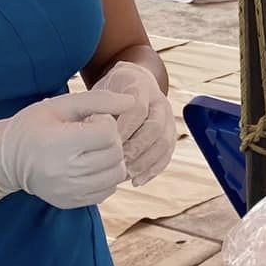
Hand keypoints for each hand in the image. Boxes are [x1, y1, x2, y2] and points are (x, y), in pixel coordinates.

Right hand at [0, 88, 132, 208]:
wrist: (5, 159)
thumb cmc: (33, 126)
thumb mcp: (60, 105)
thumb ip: (98, 100)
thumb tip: (132, 101)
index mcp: (60, 143)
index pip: (107, 133)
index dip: (105, 122)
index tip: (91, 120)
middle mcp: (64, 171)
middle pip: (115, 154)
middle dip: (111, 141)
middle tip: (94, 134)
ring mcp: (68, 190)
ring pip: (115, 175)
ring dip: (112, 160)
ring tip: (94, 150)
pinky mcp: (70, 202)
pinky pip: (106, 192)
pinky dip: (106, 178)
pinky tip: (91, 166)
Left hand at [97, 60, 174, 185]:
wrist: (131, 85)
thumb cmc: (109, 92)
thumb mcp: (100, 91)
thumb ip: (99, 108)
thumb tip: (95, 133)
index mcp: (142, 87)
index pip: (138, 109)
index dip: (124, 128)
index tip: (106, 143)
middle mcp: (159, 102)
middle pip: (155, 128)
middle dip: (136, 148)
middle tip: (118, 163)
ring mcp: (168, 119)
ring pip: (164, 143)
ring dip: (145, 162)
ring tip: (126, 174)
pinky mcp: (170, 135)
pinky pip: (167, 155)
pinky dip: (152, 170)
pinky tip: (136, 180)